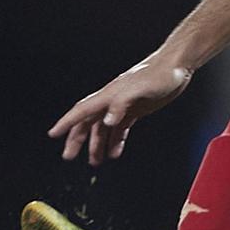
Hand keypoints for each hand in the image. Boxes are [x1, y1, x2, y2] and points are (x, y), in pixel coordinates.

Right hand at [49, 55, 192, 164]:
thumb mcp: (141, 89)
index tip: (53, 134)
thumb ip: (122, 104)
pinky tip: (115, 153)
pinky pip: (120, 129)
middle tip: (68, 157)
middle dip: (77, 140)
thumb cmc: (160, 75)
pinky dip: (115, 141)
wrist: (177, 67)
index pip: (82, 111)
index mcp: (109, 95)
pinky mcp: (135, 109)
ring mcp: (123, 105)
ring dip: (97, 145)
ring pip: (103, 128)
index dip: (66, 123)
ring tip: (95, 162)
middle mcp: (112, 101)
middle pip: (88, 122)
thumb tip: (108, 122)